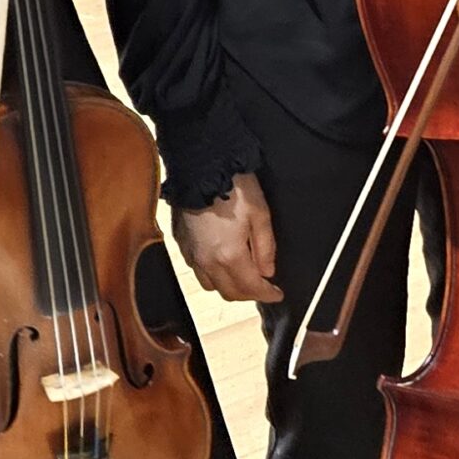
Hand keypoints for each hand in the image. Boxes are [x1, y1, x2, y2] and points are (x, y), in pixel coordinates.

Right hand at [173, 174, 280, 303]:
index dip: (267, 294)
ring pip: (210, 285)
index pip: (250, 288)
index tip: (277, 293)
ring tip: (242, 274)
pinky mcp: (181, 243)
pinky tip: (220, 259)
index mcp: (229, 255)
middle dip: (248, 294)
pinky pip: (196, 269)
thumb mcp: (260, 214)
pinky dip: (211, 272)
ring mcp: (190, 253)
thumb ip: (265, 248)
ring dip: (228, 286)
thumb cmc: (234, 187)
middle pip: (229, 293)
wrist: (201, 165)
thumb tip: (268, 271)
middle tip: (262, 285)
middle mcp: (206, 260)